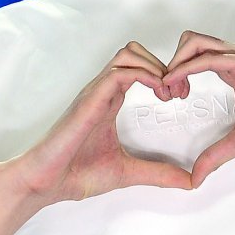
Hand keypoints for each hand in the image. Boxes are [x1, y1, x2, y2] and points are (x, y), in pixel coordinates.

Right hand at [13, 42, 192, 203]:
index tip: (180, 97)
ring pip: (128, 54)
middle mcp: (102, 90)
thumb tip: (190, 182)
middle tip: (178, 92)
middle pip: (135, 51)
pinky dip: (144, 75)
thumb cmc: (75, 174)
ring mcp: (95, 92)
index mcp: (109, 100)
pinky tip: (157, 94)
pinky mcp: (90, 100)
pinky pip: (119, 72)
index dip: (164, 74)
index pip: (138, 66)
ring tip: (168, 93)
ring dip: (155, 66)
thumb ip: (159, 174)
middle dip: (163, 64)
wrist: (44, 183)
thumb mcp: (128, 172)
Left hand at [162, 31, 234, 186]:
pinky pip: (207, 58)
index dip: (175, 72)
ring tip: (171, 91)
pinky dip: (185, 68)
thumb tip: (194, 177)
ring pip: (193, 42)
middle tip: (167, 94)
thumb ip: (215, 155)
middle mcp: (234, 57)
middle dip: (170, 63)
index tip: (169, 97)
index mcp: (232, 68)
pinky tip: (176, 86)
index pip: (193, 55)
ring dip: (175, 63)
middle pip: (188, 41)